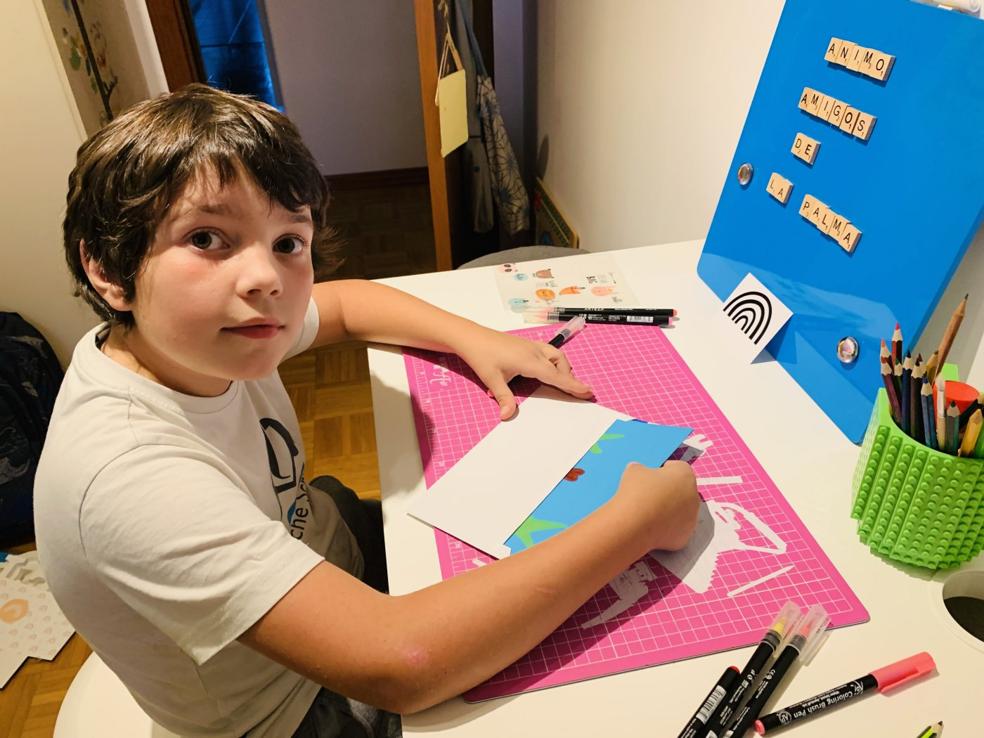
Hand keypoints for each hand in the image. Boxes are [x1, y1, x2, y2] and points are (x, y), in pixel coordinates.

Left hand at [455, 328, 592, 418]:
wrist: (471, 336)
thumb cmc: (481, 356)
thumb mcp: (491, 379)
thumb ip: (503, 397)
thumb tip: (507, 416)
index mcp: (529, 361)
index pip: (556, 375)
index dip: (573, 385)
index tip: (588, 391)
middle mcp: (534, 351)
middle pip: (560, 364)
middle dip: (570, 378)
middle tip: (577, 392)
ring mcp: (531, 345)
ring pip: (556, 355)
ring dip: (562, 368)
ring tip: (562, 381)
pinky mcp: (526, 344)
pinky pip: (548, 352)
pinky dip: (554, 361)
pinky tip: (547, 369)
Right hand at [613, 461, 698, 551]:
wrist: (634, 524)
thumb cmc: (637, 492)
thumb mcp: (634, 471)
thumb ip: (641, 470)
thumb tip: (640, 473)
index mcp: (685, 475)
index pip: (678, 468)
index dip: (664, 471)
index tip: (651, 477)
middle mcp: (693, 496)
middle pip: (682, 491)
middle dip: (669, 492)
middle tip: (650, 495)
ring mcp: (691, 519)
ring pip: (681, 512)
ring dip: (669, 511)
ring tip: (648, 513)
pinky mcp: (684, 537)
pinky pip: (675, 529)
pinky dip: (665, 528)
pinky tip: (650, 527)